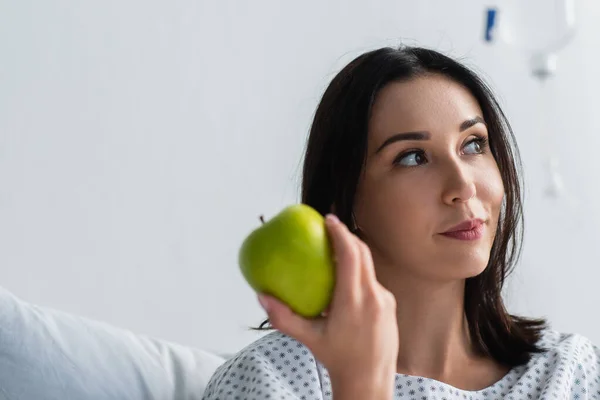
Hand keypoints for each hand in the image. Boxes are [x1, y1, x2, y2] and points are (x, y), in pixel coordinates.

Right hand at [257, 214, 398, 398]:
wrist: (371, 380)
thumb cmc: (339, 359)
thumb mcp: (309, 339)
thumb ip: (284, 318)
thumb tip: (262, 296)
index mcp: (354, 300)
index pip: (351, 255)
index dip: (340, 233)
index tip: (328, 219)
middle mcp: (374, 296)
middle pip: (362, 253)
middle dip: (347, 236)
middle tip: (329, 227)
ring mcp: (385, 299)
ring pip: (369, 266)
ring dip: (353, 254)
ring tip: (334, 250)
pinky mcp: (390, 304)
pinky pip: (373, 280)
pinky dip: (359, 272)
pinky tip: (345, 280)